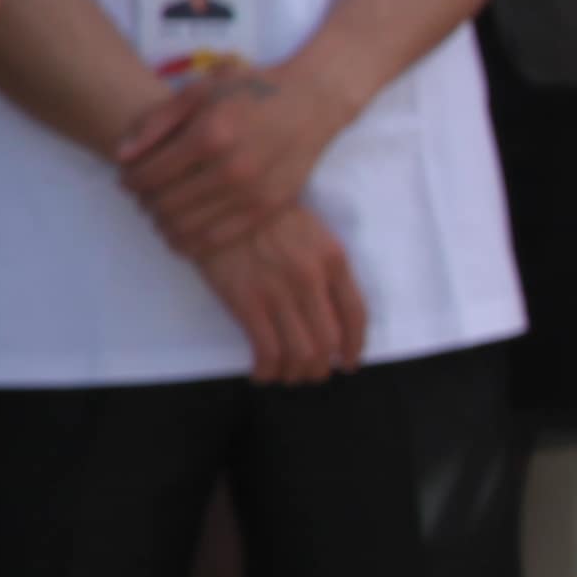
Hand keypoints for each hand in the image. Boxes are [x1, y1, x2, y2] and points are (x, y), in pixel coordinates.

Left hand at [116, 62, 340, 260]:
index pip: (149, 174)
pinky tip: (181, 235)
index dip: (129, 181)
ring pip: (188, 227)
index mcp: (209, 135)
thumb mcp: (200, 89)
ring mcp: (251, 193)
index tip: (126, 179)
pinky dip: (192, 243)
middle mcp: (230, 169)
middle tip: (142, 197)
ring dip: (163, 225)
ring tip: (160, 214)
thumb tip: (121, 156)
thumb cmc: (252, 89)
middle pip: (165, 204)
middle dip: (144, 203)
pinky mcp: (268, 209)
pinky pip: (219, 239)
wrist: (312, 102)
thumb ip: (157, 121)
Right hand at [195, 208, 371, 384]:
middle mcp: (312, 278)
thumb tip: (333, 313)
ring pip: (301, 352)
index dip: (355, 346)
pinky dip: (267, 370)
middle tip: (314, 374)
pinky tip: (262, 373)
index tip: (350, 362)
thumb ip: (327, 268)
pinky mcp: (246, 300)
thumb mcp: (312, 233)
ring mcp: (279, 291)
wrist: (220, 200)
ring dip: (297, 373)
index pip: (356, 315)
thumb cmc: (266, 217)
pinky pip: (267, 350)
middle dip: (323, 367)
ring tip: (289, 375)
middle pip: (329, 342)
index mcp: (334, 259)